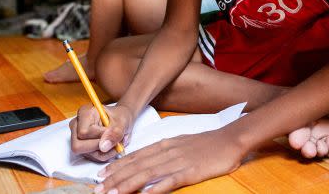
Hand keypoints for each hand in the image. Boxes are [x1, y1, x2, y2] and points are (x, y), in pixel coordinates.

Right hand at [69, 103, 134, 161]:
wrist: (121, 120)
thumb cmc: (121, 117)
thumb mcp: (123, 123)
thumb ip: (115, 134)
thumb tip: (103, 147)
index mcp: (84, 112)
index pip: (83, 133)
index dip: (100, 136)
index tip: (113, 131)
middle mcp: (76, 125)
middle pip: (78, 146)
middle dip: (100, 147)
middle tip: (115, 141)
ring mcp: (77, 137)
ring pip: (87, 154)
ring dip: (105, 152)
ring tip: (116, 142)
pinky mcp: (83, 147)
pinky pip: (93, 157)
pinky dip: (105, 154)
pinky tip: (111, 146)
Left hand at [95, 128, 243, 192]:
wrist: (230, 139)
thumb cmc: (208, 144)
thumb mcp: (182, 143)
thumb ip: (164, 152)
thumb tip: (148, 161)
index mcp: (164, 144)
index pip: (135, 156)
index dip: (117, 166)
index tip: (101, 175)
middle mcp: (167, 152)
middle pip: (136, 166)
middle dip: (115, 178)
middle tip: (98, 188)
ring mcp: (178, 162)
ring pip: (147, 174)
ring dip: (127, 184)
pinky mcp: (190, 172)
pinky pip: (169, 181)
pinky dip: (155, 188)